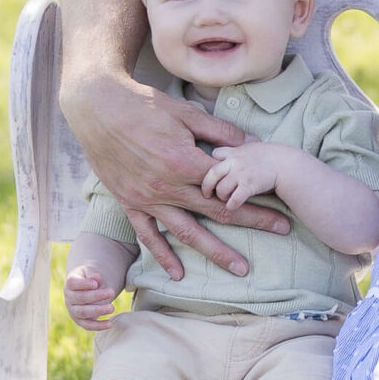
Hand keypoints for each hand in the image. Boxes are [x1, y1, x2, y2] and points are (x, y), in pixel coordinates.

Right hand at [63, 68, 288, 280]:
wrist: (98, 108)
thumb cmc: (143, 106)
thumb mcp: (186, 113)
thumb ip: (218, 133)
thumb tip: (250, 144)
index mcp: (185, 163)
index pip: (230, 187)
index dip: (258, 198)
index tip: (280, 206)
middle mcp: (168, 187)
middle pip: (217, 212)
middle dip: (252, 223)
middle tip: (281, 233)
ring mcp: (147, 199)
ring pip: (187, 232)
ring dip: (216, 251)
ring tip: (240, 269)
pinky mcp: (129, 203)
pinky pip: (148, 235)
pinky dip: (163, 255)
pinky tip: (178, 273)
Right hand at [63, 264, 121, 330]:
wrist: (87, 289)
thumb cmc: (90, 279)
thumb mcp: (91, 273)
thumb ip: (94, 276)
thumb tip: (97, 278)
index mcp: (70, 284)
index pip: (72, 283)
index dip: (83, 284)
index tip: (96, 284)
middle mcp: (69, 298)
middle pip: (80, 298)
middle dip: (96, 296)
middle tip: (111, 292)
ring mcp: (73, 310)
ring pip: (83, 312)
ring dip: (98, 311)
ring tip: (112, 308)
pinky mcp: (80, 321)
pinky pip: (88, 325)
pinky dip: (98, 326)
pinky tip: (110, 323)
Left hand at [198, 140, 292, 210]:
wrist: (286, 164)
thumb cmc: (271, 157)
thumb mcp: (252, 147)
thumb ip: (238, 151)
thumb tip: (227, 155)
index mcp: (235, 151)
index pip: (214, 154)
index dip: (210, 163)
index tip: (213, 173)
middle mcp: (235, 161)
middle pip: (212, 173)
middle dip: (207, 186)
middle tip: (207, 194)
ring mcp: (241, 174)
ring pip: (221, 188)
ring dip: (221, 196)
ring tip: (225, 200)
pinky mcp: (249, 186)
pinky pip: (234, 199)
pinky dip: (231, 205)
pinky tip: (233, 207)